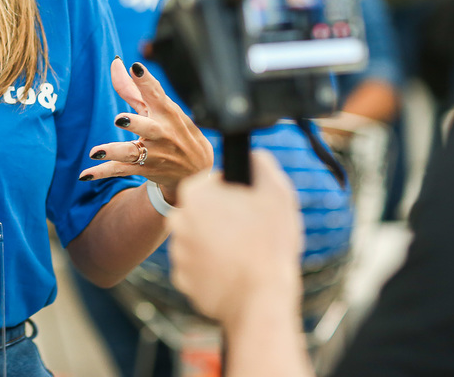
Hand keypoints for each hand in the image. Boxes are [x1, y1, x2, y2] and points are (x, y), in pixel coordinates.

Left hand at [80, 59, 213, 201]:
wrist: (196, 170)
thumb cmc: (174, 129)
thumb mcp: (160, 109)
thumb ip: (135, 88)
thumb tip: (116, 63)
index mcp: (167, 113)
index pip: (157, 94)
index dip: (146, 81)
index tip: (136, 68)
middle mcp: (162, 133)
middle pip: (148, 128)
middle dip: (135, 123)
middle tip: (120, 119)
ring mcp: (153, 154)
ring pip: (132, 153)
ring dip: (114, 152)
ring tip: (95, 152)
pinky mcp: (144, 169)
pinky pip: (120, 170)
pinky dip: (102, 173)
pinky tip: (84, 175)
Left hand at [169, 151, 302, 327]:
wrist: (261, 298)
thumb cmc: (270, 243)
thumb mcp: (276, 192)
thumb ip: (260, 163)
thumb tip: (251, 154)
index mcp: (194, 194)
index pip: (212, 183)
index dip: (234, 193)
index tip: (250, 206)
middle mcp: (177, 220)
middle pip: (204, 211)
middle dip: (224, 218)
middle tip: (251, 232)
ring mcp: (178, 251)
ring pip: (201, 239)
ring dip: (218, 244)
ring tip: (245, 254)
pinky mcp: (183, 279)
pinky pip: (200, 267)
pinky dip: (214, 269)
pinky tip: (234, 273)